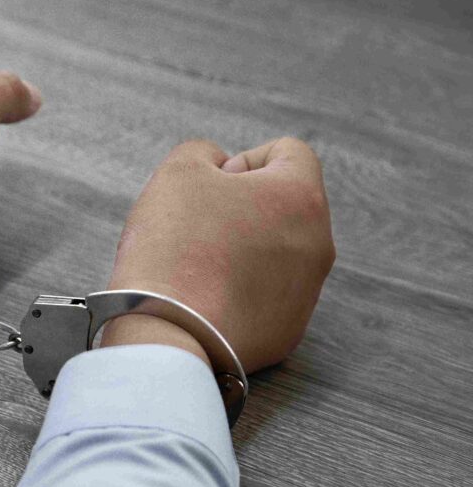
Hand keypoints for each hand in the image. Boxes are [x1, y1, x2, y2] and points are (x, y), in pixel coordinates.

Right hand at [101, 138, 335, 371]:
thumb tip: (222, 169)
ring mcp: (307, 293)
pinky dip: (239, 293)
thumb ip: (204, 153)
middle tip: (196, 228)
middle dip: (243, 209)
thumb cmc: (173, 246)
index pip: (289, 153)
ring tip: (197, 268)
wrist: (168, 333)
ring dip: (242, 251)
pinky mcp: (288, 332)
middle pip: (284, 207)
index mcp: (301, 196)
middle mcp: (318, 244)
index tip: (211, 188)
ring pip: (277, 254)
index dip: (243, 161)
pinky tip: (204, 301)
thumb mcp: (178, 172)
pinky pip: (267, 298)